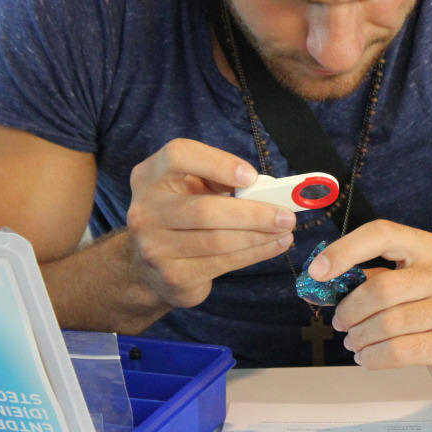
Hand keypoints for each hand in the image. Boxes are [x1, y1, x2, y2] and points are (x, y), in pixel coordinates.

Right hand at [124, 139, 296, 309]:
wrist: (150, 265)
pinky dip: (254, 253)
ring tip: (286, 230)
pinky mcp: (173, 275)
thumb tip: (268, 189)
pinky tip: (274, 245)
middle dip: (253, 213)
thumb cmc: (183, 214)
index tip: (251, 177)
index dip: (218, 163)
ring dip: (260, 236)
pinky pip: (222, 263)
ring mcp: (154, 247)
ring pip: (218, 241)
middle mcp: (145, 211)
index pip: (178, 156)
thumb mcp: (193, 188)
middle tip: (286, 215)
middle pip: (205, 210)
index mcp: (150, 176)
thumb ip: (221, 181)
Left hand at [307, 220, 431, 393]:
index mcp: (430, 248)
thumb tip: (329, 281)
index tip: (318, 270)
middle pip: (381, 288)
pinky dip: (373, 357)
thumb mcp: (414, 283)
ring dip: (359, 337)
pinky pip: (398, 351)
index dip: (345, 249)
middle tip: (340, 322)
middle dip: (350, 310)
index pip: (383, 234)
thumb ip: (377, 278)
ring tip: (353, 342)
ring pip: (388, 323)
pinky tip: (367, 358)